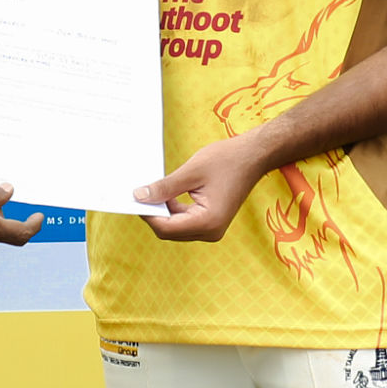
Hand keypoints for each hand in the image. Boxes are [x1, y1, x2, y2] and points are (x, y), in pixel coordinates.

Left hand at [134, 135, 268, 242]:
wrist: (254, 156)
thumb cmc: (227, 160)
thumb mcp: (191, 172)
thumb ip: (164, 187)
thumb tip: (139, 196)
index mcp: (208, 222)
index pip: (166, 228)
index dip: (147, 215)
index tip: (133, 198)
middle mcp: (211, 231)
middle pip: (170, 231)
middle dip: (153, 214)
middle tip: (138, 194)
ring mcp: (212, 228)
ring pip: (176, 227)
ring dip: (162, 212)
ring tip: (150, 191)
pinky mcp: (211, 221)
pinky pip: (185, 221)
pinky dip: (173, 210)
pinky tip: (165, 194)